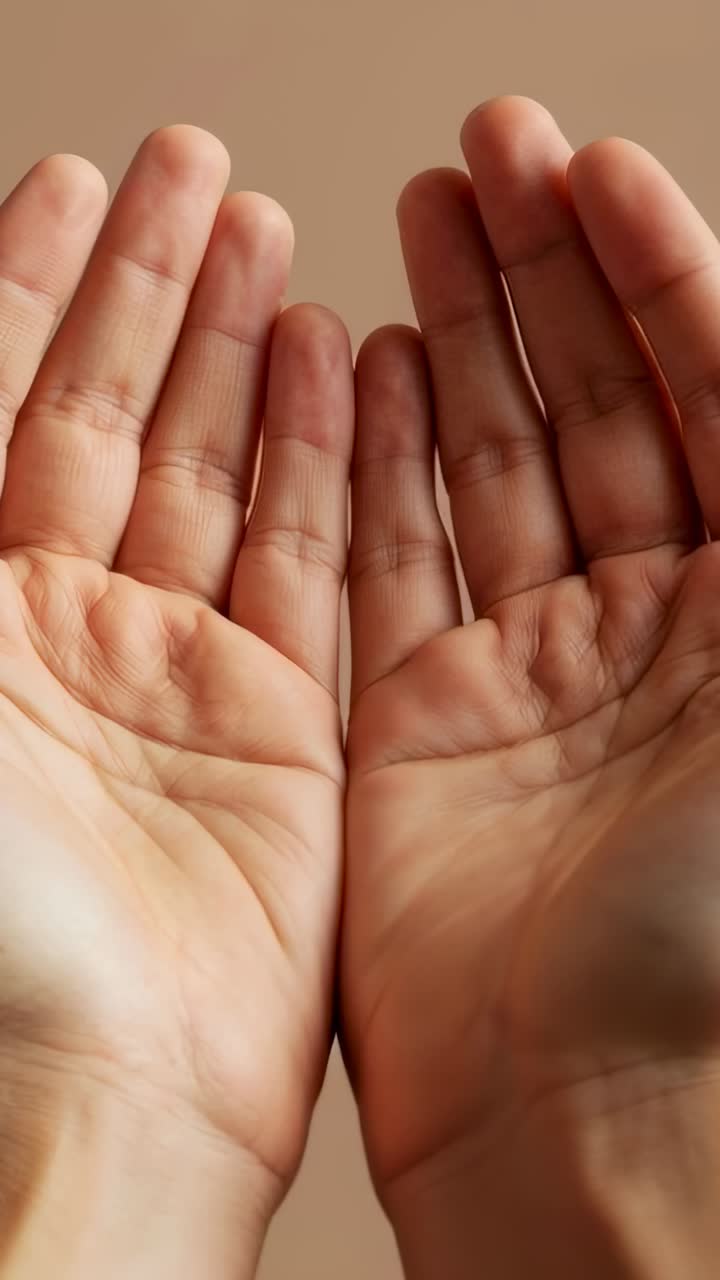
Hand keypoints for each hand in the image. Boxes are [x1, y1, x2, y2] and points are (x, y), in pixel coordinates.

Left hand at [0, 127, 351, 1275]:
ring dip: (240, 356)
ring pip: (214, 474)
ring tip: (269, 238)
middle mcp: (67, 640)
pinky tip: (334, 370)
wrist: (102, 1096)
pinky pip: (303, 563)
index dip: (31, 288)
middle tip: (196, 175)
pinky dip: (319, 463)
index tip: (75, 180)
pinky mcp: (280, 729)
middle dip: (149, 290)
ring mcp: (178, 680)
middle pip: (110, 419)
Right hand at [344, 95, 719, 1276]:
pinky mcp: (419, 729)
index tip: (596, 172)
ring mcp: (529, 679)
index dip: (659, 275)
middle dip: (546, 275)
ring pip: (490, 467)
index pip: (715, 398)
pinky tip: (372, 367)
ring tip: (422, 220)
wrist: (594, 1132)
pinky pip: (391, 561)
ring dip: (461, 342)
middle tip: (490, 156)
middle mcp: (651, 640)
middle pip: (597, 411)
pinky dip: (378, 461)